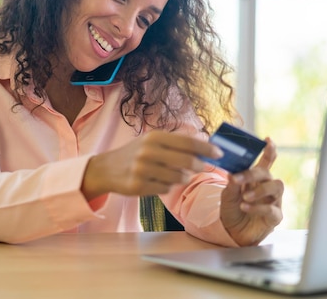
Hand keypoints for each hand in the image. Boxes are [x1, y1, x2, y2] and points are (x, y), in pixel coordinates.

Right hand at [81, 130, 219, 199]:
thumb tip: (205, 141)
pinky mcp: (138, 186)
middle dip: (199, 166)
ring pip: (178, 178)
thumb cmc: (135, 153)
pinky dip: (167, 187)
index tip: (219, 154)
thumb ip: (177, 141)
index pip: (188, 142)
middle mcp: (148, 151)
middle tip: (201, 167)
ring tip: (175, 174)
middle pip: (187, 161)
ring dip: (182, 178)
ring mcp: (142, 169)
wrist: (107, 168)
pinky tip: (158, 181)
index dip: (207, 149)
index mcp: (154, 137)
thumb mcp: (152, 140)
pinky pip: (165, 189)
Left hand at [220, 138, 283, 245]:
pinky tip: (245, 207)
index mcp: (256, 178)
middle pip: (267, 173)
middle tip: (237, 179)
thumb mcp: (227, 195)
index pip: (266, 161)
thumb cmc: (232, 210)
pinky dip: (258, 207)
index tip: (267, 140)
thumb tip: (233, 173)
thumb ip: (232, 184)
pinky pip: (272, 209)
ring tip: (244, 197)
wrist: (232, 233)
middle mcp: (267, 186)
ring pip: (276, 187)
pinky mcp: (275, 216)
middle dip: (252, 174)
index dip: (269, 150)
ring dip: (259, 190)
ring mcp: (274, 201)